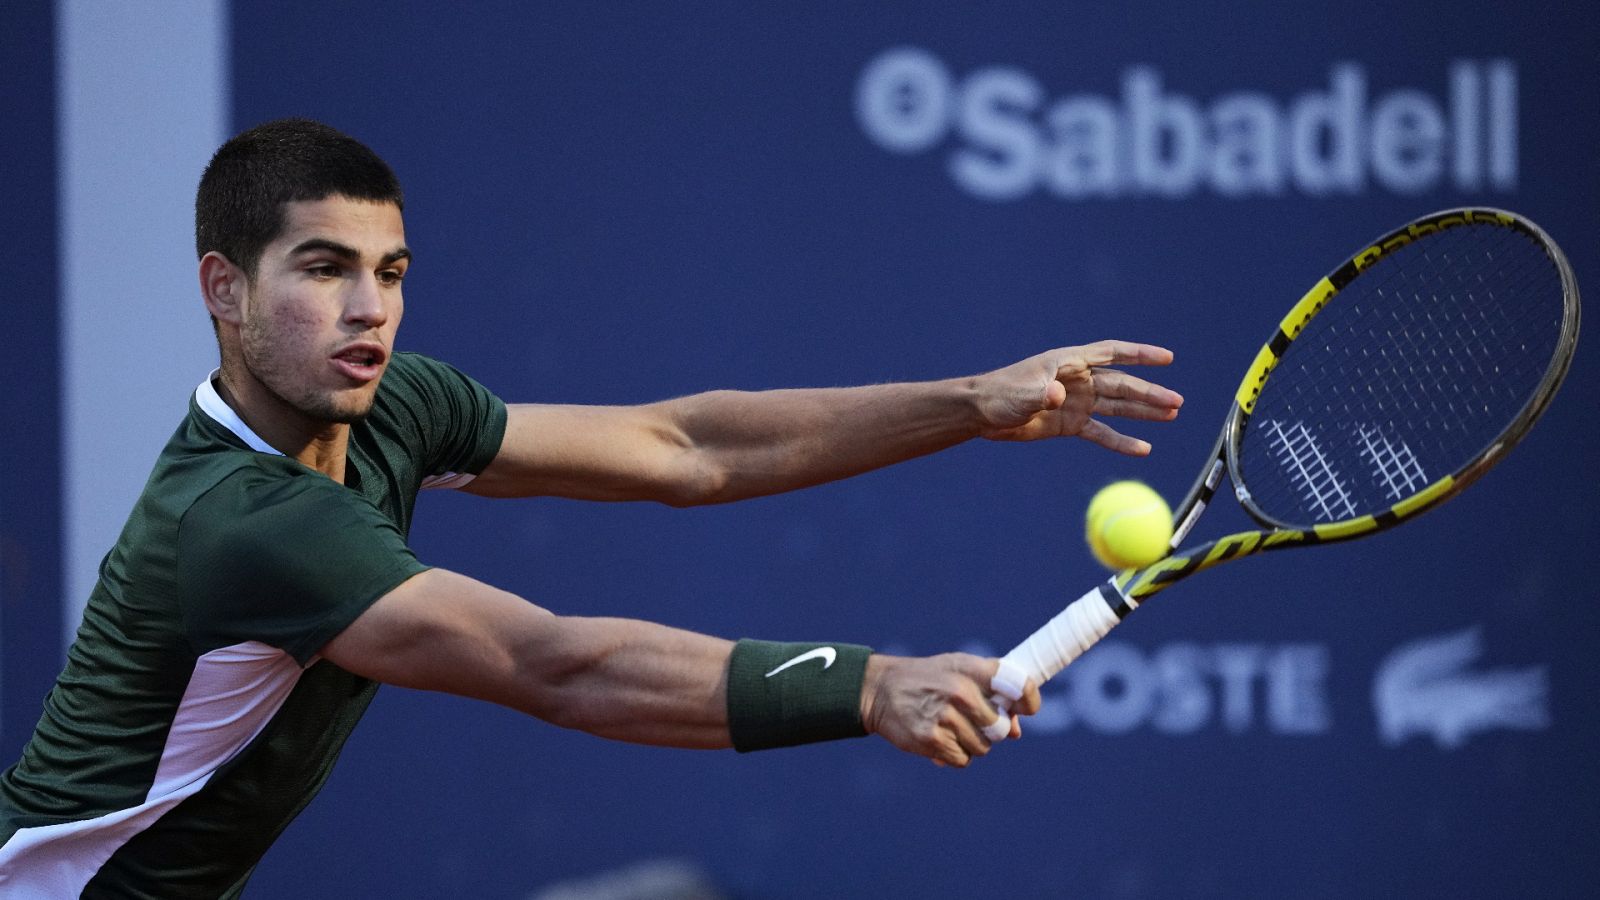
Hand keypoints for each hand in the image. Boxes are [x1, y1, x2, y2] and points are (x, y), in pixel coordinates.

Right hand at [860, 653, 1041, 767]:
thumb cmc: (929, 679)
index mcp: (971, 669)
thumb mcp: (958, 672)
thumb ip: (992, 694)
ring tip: (949, 727)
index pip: (1018, 683)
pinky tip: (939, 738)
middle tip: (971, 720)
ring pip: (983, 748)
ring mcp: (946, 716)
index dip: (1029, 699)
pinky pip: (963, 759)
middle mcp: (960, 691)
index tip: (1027, 709)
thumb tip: (1017, 732)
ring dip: (970, 743)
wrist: (880, 690)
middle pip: (1001, 728)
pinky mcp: (932, 739)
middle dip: (991, 730)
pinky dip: (954, 754)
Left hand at [976, 340, 1183, 453]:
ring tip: (1172, 415)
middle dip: (1150, 394)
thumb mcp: (1021, 394)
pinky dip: (1121, 441)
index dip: (1140, 354)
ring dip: (1144, 412)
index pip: (1112, 353)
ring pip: (1117, 406)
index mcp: (1069, 363)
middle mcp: (1078, 380)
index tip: (1167, 358)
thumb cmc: (999, 394)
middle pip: (1122, 384)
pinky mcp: (1070, 424)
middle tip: (1177, 403)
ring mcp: (1076, 402)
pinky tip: (1143, 449)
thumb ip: (1041, 394)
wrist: (981, 414)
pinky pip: (1102, 432)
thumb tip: (1058, 396)